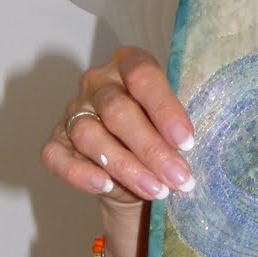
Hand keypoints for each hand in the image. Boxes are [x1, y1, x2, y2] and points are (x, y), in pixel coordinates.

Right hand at [41, 46, 195, 256]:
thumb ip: (182, 127)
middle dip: (152, 149)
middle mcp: (97, 83)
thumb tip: (201, 148)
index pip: (143, 76)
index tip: (188, 142)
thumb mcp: (177, 126)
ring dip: (125, 166)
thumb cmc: (164, 137)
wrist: (137, 169)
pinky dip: (79, 172)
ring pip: (90, 135)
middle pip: (118, 110)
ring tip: (157, 191)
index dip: (165, 109)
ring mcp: (73, 111)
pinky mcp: (57, 142)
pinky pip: (57, 156)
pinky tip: (105, 186)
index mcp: (129, 65)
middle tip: (181, 178)